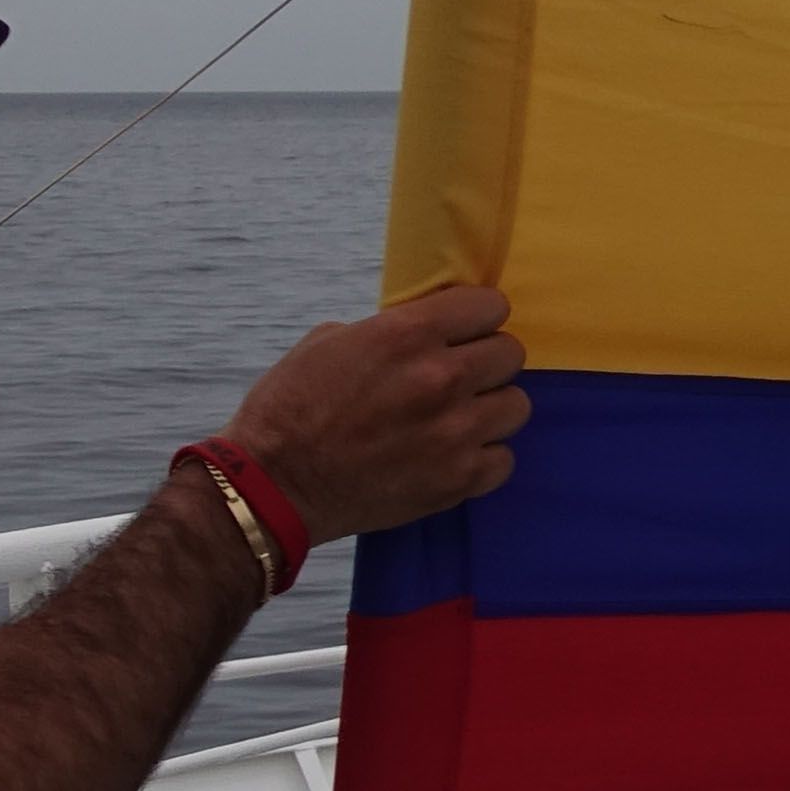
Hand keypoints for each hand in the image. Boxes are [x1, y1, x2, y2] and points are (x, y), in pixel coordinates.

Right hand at [219, 282, 529, 536]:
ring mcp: (455, 432)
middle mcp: (441, 378)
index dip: (477, 318)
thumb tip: (425, 333)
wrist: (273, 484)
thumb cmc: (290, 407)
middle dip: (485, 362)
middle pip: (510, 354)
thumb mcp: (330, 342)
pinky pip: (503, 459)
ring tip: (458, 419)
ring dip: (490, 409)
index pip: (490, 306)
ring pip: (516, 406)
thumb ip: (389, 331)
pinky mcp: (458, 480)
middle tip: (459, 377)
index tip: (465, 331)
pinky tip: (454, 456)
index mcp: (408, 334)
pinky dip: (483, 458)